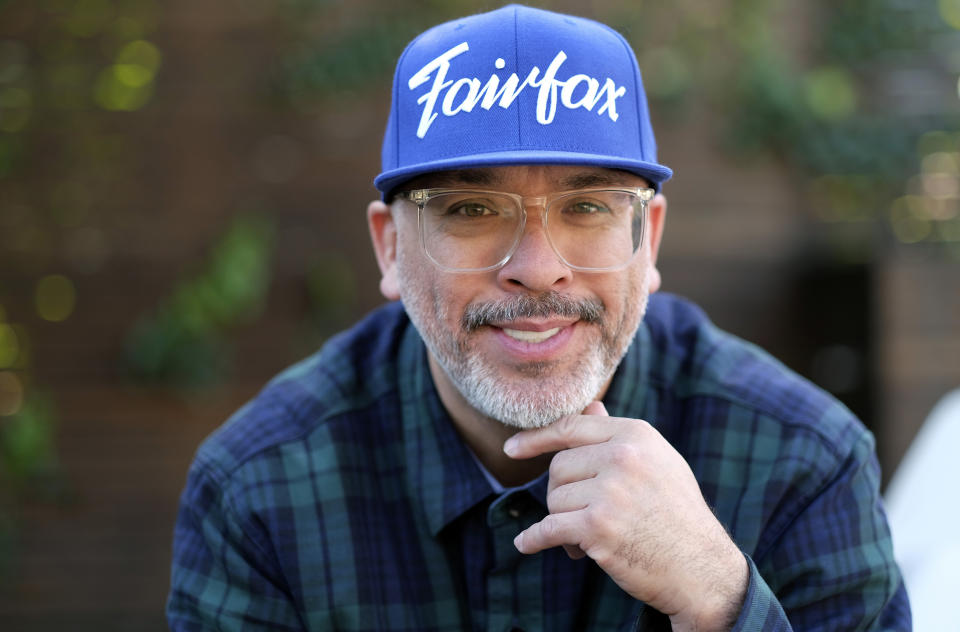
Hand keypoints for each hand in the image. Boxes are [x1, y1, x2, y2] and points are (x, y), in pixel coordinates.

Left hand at [503, 401, 747, 630]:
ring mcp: (610, 492)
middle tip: (588, 518)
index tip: (512, 449)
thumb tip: (590, 404)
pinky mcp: (598, 527)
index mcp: (636, 435)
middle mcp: (623, 457)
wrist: (702, 568)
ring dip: (564, 524)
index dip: (536, 438)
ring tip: (592, 539)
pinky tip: (526, 544)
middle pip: (558, 468)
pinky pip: (548, 529)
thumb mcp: (656, 463)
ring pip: (554, 501)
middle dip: (564, 494)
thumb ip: (618, 437)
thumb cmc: (676, 514)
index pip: (571, 427)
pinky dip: (534, 540)